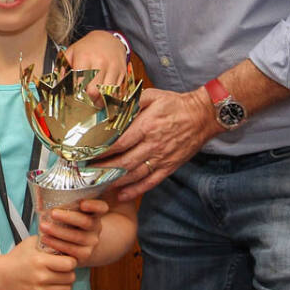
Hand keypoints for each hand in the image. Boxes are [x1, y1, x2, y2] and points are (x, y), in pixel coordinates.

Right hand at [0, 235, 75, 289]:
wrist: (0, 276)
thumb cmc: (16, 258)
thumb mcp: (29, 244)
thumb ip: (46, 240)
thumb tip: (62, 238)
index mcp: (40, 261)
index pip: (69, 264)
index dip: (71, 261)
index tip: (67, 261)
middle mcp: (40, 278)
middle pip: (70, 278)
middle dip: (69, 273)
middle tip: (63, 271)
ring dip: (65, 285)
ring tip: (59, 280)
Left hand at [39, 200, 107, 266]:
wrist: (77, 245)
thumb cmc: (69, 223)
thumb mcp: (72, 213)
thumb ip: (66, 205)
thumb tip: (45, 193)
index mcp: (94, 213)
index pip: (101, 207)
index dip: (94, 205)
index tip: (82, 203)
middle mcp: (96, 228)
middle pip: (86, 222)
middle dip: (68, 217)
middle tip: (52, 213)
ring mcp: (92, 242)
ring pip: (77, 237)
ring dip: (58, 231)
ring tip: (43, 226)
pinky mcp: (84, 255)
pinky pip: (70, 250)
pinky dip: (56, 243)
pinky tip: (45, 238)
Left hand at [65, 30, 126, 99]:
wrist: (108, 38)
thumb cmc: (87, 48)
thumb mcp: (71, 53)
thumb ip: (63, 69)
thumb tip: (59, 85)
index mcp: (84, 57)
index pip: (79, 83)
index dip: (76, 93)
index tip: (74, 97)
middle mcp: (100, 62)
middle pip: (94, 91)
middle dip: (88, 99)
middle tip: (84, 101)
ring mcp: (113, 67)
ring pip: (106, 93)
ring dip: (100, 100)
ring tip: (94, 100)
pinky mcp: (122, 72)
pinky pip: (117, 91)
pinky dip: (110, 97)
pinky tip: (104, 95)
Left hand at [96, 86, 216, 200]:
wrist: (203, 116)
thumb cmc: (175, 104)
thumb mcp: (152, 95)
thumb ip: (131, 101)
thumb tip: (110, 104)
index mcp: (147, 127)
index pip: (119, 143)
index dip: (102, 151)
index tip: (87, 153)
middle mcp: (153, 145)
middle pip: (124, 162)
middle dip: (103, 168)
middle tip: (86, 172)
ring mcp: (161, 158)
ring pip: (135, 175)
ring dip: (115, 181)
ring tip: (98, 184)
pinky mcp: (169, 167)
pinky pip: (151, 182)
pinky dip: (136, 190)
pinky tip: (122, 194)